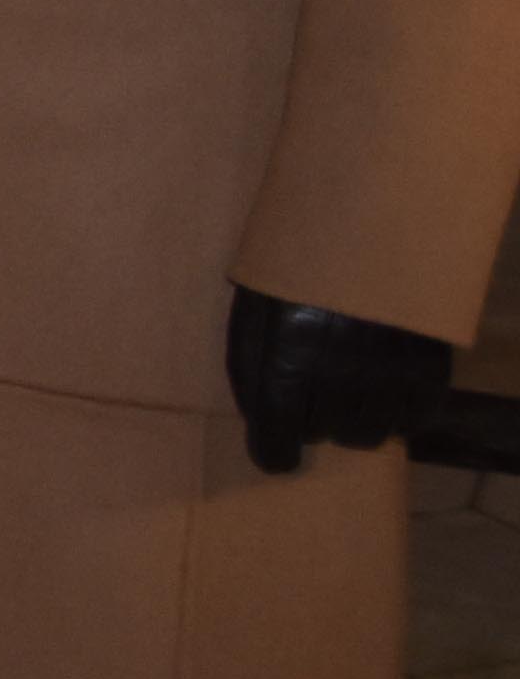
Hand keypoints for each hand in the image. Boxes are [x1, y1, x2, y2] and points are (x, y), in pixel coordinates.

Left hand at [227, 283, 459, 475]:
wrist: (369, 221)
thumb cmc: (298, 264)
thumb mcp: (254, 304)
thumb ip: (249, 362)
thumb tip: (258, 417)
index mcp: (286, 354)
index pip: (278, 433)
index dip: (274, 453)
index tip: (276, 457)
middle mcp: (338, 371)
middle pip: (325, 433)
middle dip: (312, 422)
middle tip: (312, 396)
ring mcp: (388, 371)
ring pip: (370, 434)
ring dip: (354, 423)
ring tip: (348, 393)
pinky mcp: (429, 365)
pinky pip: (415, 418)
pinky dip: (399, 416)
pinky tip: (385, 394)